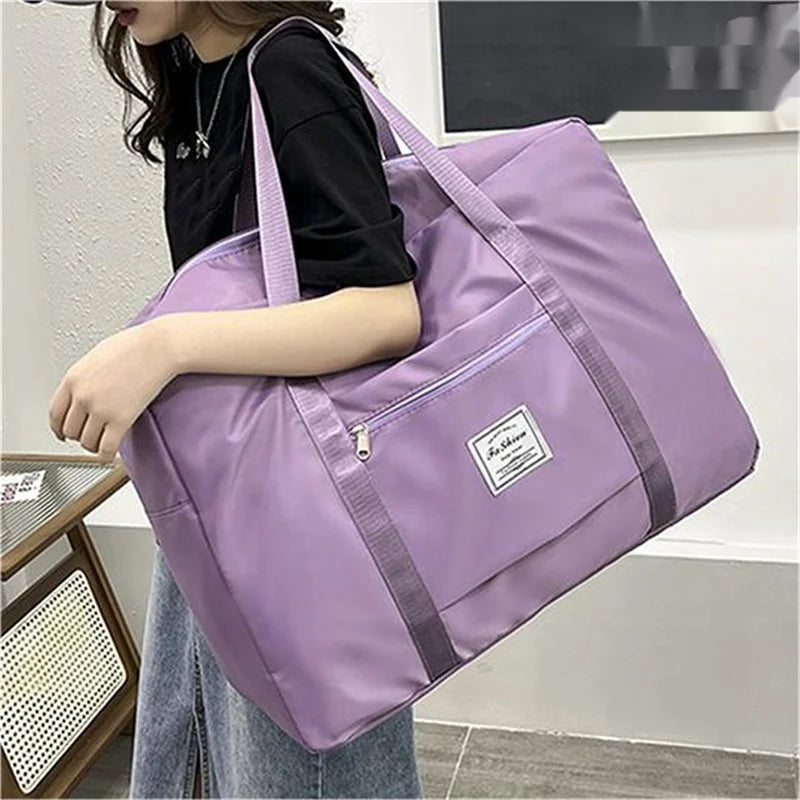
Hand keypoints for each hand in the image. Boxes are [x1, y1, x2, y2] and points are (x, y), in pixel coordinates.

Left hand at [48, 320, 176, 463]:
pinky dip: (106, 455)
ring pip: (86, 442)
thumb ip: (85, 379)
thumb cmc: (135, 346)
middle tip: (89, 435)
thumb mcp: (96, 357)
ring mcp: (101, 409)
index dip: (58, 428)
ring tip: (103, 442)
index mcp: (73, 378)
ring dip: (93, 446)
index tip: (63, 433)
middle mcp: (83, 395)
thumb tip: (83, 395)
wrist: (159, 347)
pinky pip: (106, 448)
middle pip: (70, 430)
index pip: (54, 413)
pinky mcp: (121, 420)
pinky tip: (110, 454)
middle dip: (79, 436)